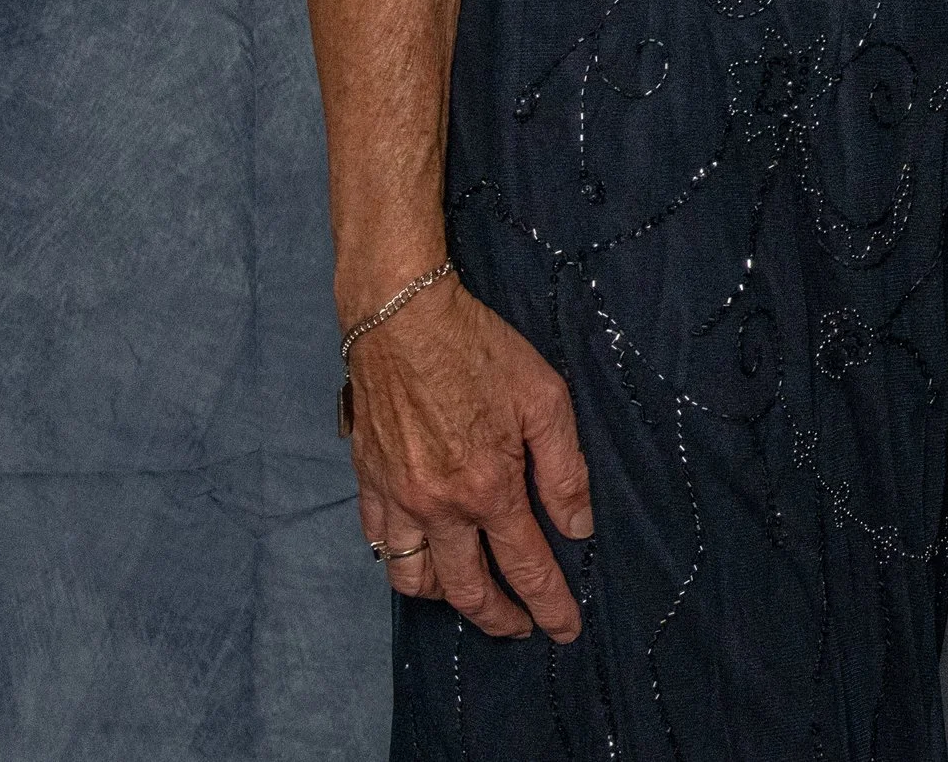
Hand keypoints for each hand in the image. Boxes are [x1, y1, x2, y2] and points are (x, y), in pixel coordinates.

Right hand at [348, 277, 592, 641]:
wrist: (402, 320)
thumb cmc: (479, 349)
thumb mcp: (545, 398)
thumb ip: (564, 468)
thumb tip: (578, 526)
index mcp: (488, 488)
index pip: (526, 565)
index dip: (549, 603)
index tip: (566, 628)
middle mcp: (438, 507)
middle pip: (468, 588)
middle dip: (499, 617)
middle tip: (521, 628)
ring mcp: (397, 499)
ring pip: (414, 579)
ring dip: (445, 597)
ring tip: (471, 593)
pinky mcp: (368, 482)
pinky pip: (380, 543)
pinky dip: (400, 560)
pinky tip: (419, 552)